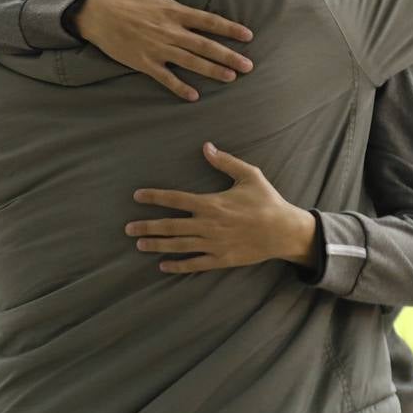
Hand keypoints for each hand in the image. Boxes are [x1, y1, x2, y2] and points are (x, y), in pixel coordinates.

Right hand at [75, 0, 253, 101]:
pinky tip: (194, 96)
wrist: (96, 13)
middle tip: (249, 66)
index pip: (208, 21)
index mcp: (174, 12)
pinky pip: (165, 77)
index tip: (248, 35)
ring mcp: (157, 49)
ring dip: (212, 71)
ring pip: (191, 62)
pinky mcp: (144, 62)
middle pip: (205, 46)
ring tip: (231, 78)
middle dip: (229, 56)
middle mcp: (170, 32)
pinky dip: (179, 87)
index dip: (229, 28)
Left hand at [126, 142, 316, 272]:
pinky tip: (163, 266)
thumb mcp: (249, 175)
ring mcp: (214, 244)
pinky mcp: (222, 259)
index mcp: (212, 203)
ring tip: (139, 245)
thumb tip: (206, 146)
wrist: (285, 231)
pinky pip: (195, 264)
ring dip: (157, 245)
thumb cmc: (267, 201)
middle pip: (171, 226)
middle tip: (128, 228)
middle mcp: (208, 225)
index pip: (176, 199)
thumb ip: (225, 161)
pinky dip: (178, 266)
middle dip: (147, 227)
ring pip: (179, 246)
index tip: (137, 196)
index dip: (155, 197)